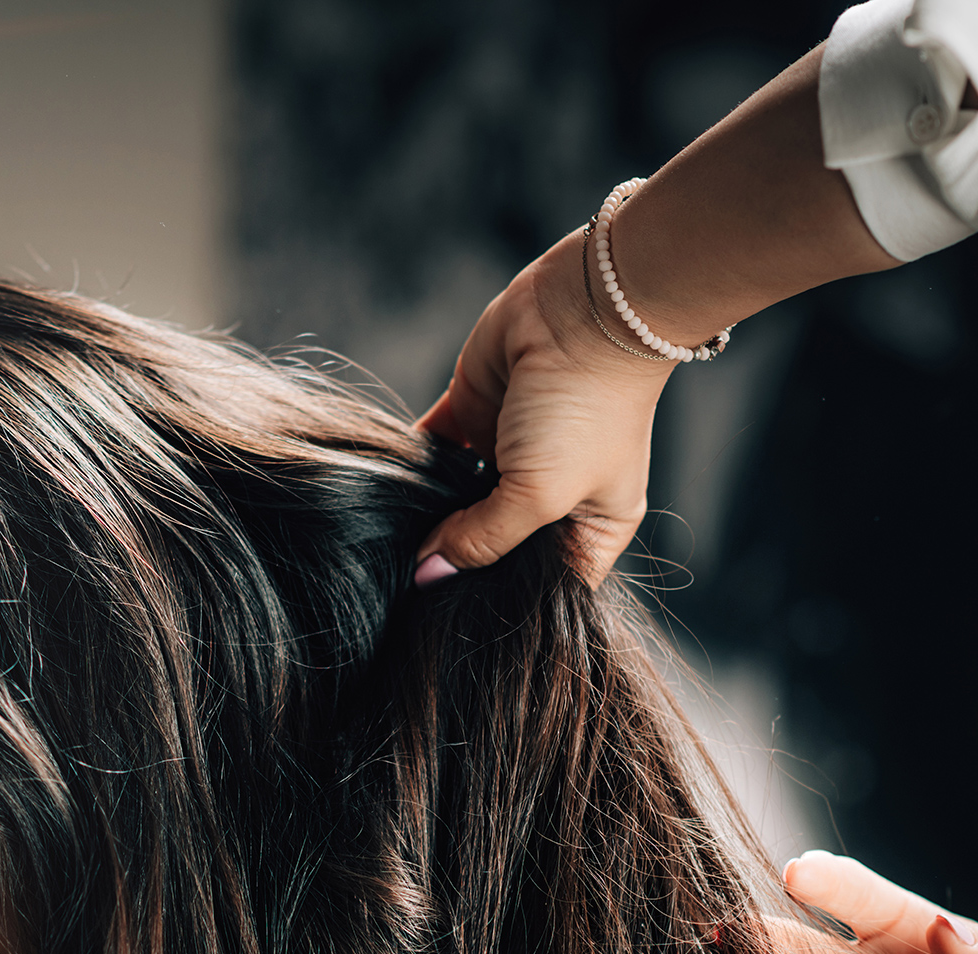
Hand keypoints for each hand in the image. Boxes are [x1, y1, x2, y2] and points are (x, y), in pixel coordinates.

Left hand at [414, 228, 673, 584]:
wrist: (582, 310)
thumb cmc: (586, 408)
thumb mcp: (540, 493)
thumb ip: (483, 539)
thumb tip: (429, 575)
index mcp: (590, 525)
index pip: (540, 582)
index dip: (498, 600)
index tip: (447, 619)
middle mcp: (552, 494)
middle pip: (492, 544)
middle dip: (455, 560)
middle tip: (408, 586)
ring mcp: (510, 453)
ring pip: (457, 499)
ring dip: (428, 515)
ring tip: (391, 544)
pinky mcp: (475, 413)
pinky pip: (435, 452)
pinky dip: (413, 470)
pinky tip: (386, 493)